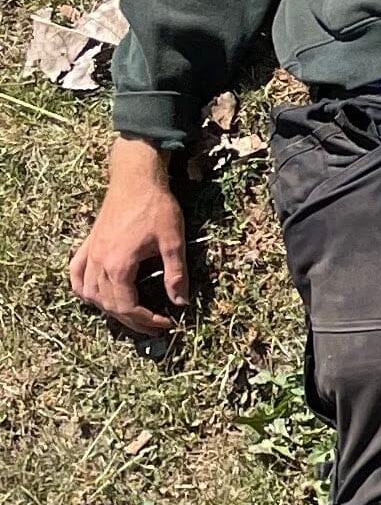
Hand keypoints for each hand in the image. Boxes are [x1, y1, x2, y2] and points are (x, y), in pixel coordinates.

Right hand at [72, 140, 190, 341]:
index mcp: (119, 265)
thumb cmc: (156, 206)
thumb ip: (176, 274)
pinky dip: (83, 289)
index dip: (146, 320)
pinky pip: (76, 274)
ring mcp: (90, 253)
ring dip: (108, 308)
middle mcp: (98, 262)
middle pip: (108, 304)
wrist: (136, 178)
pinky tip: (94, 296)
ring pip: (89, 293)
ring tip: (131, 314)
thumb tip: (181, 302)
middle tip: (154, 325)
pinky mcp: (88, 244)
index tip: (166, 322)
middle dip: (132, 320)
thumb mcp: (173, 241)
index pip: (126, 306)